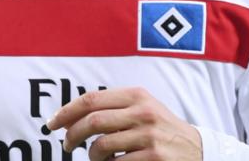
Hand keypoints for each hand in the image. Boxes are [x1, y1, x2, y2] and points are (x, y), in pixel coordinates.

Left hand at [45, 87, 201, 160]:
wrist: (197, 149)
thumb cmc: (160, 128)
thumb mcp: (142, 108)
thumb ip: (112, 106)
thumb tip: (69, 116)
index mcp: (136, 95)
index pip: (90, 100)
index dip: (66, 112)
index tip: (52, 124)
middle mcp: (143, 112)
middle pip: (92, 122)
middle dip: (71, 135)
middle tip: (66, 146)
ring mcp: (149, 135)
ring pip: (101, 146)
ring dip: (90, 156)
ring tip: (92, 158)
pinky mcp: (154, 157)